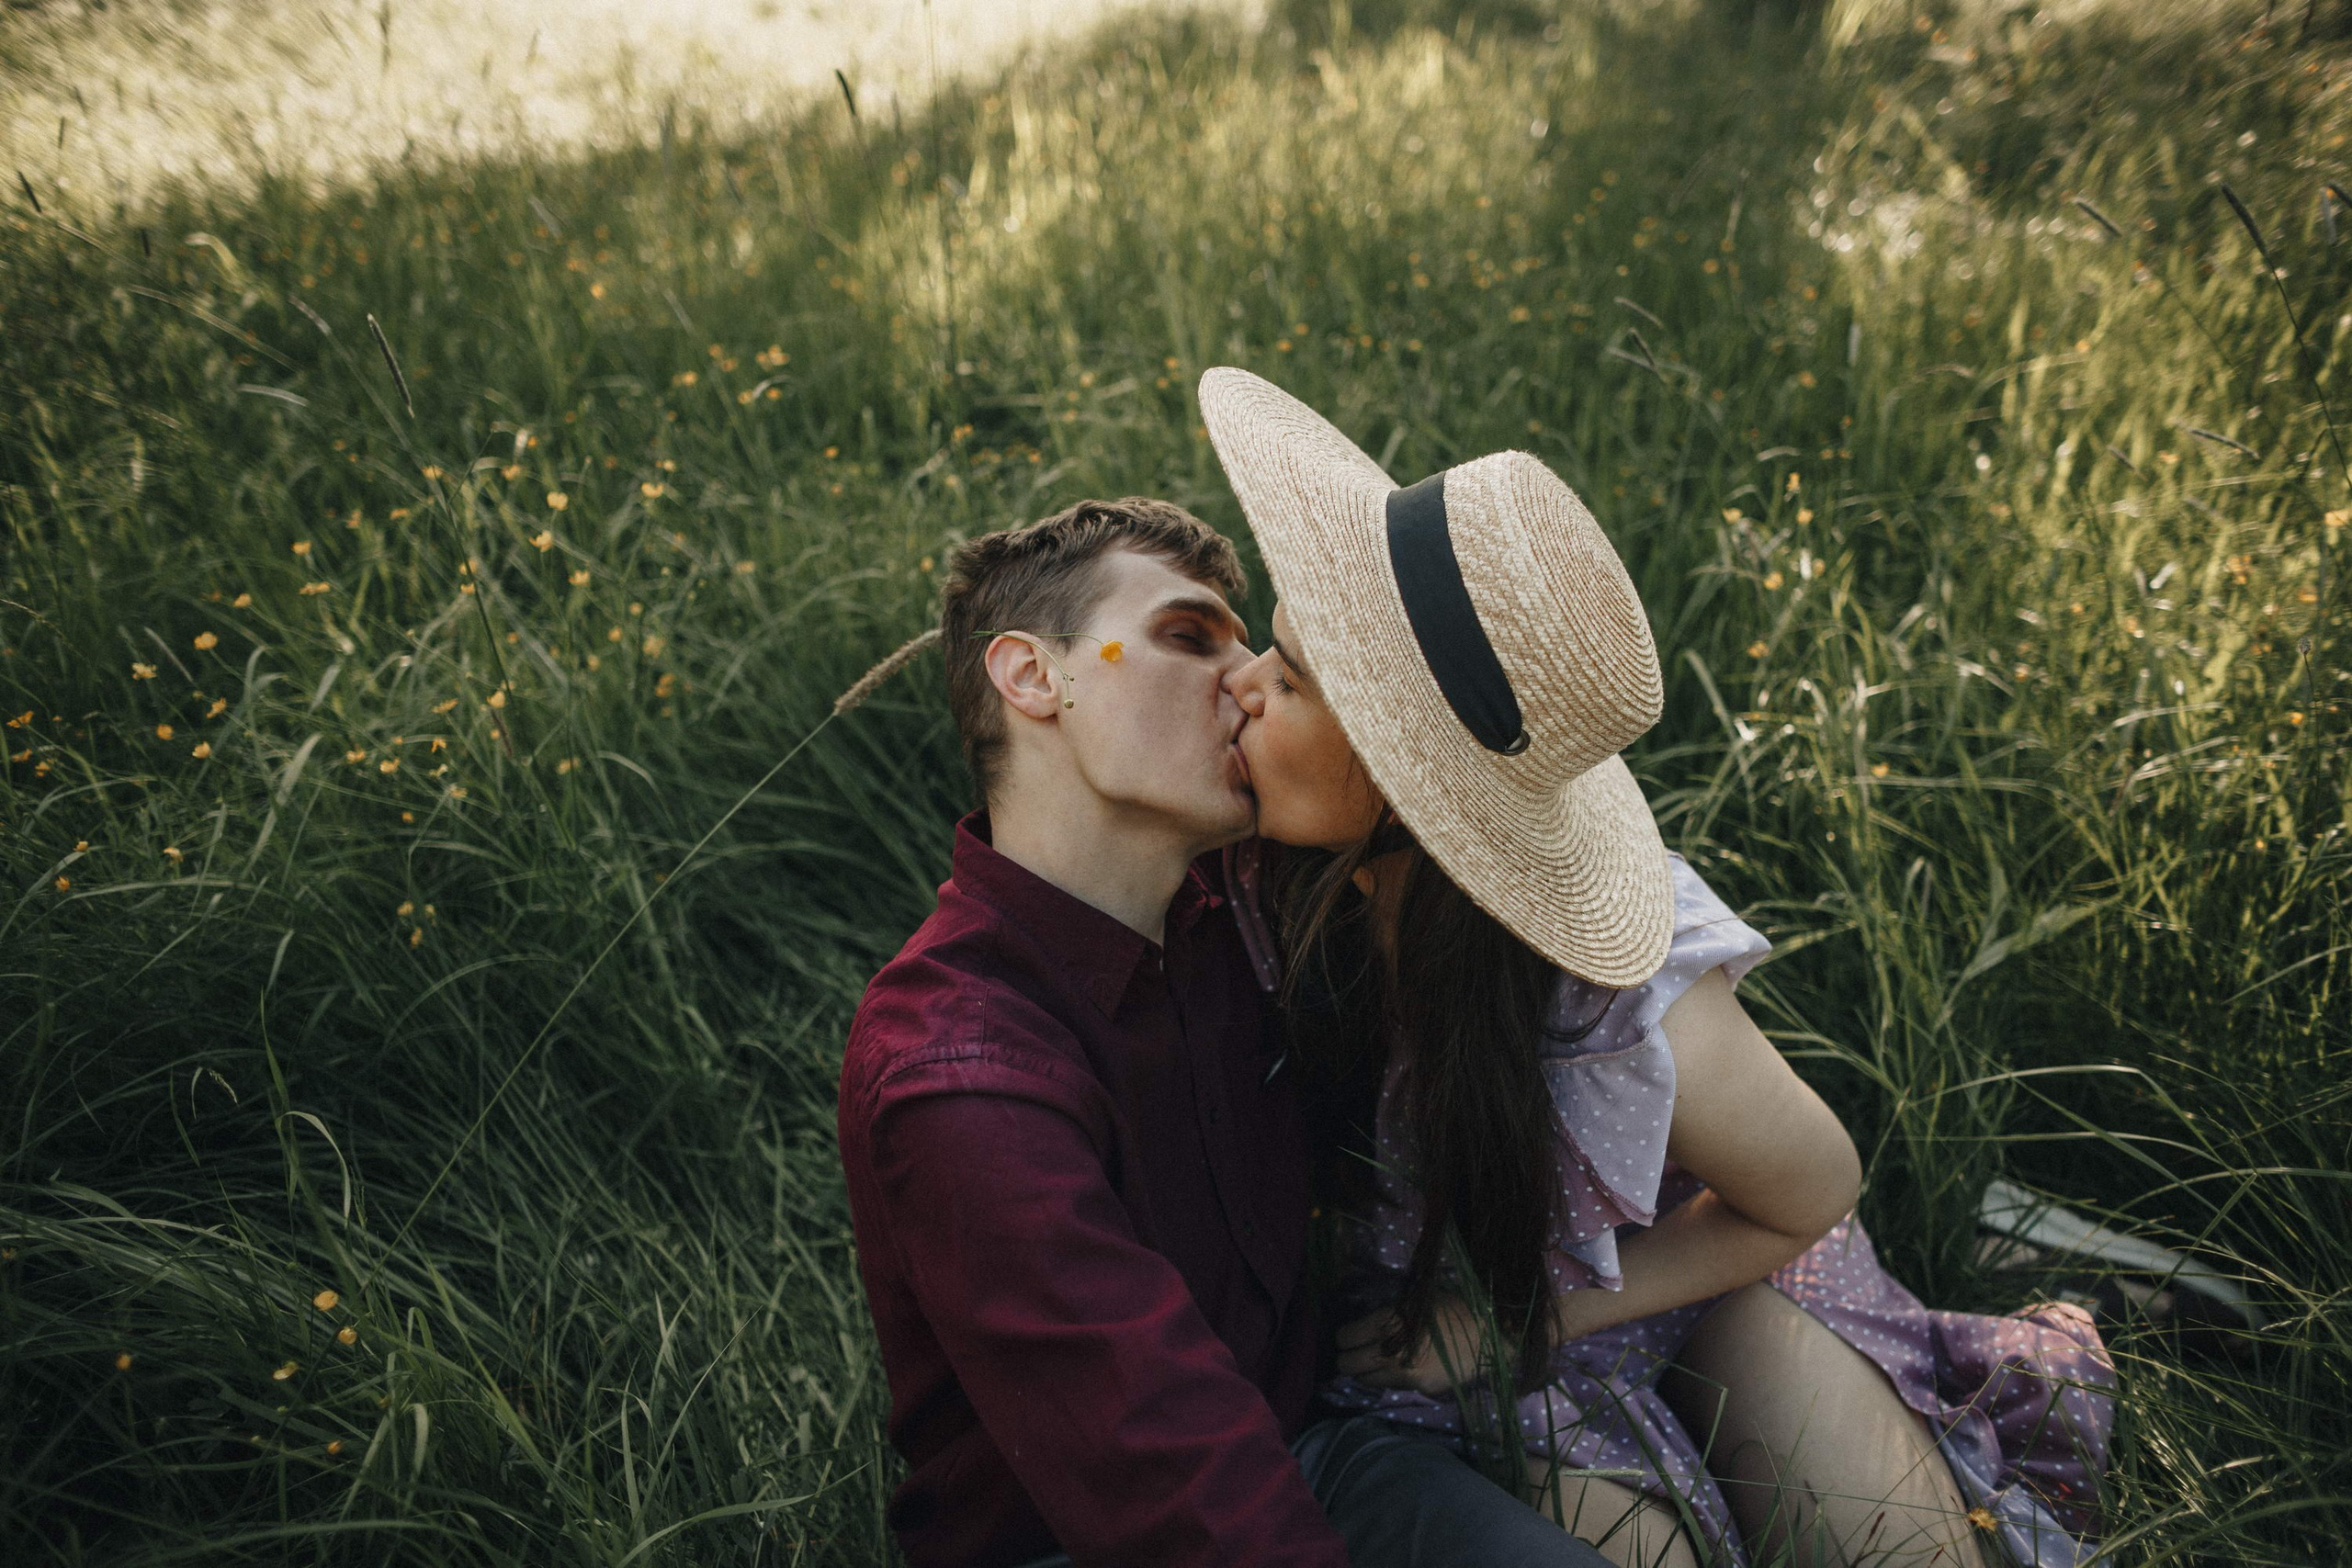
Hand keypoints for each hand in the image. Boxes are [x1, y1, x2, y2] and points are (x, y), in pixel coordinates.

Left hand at [1333, 1295, 1490, 1396]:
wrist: (1487, 1334)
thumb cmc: (1452, 1309)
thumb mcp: (1415, 1301)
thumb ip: (1388, 1315)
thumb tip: (1365, 1325)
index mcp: (1387, 1321)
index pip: (1345, 1337)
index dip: (1345, 1337)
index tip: (1349, 1337)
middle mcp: (1389, 1349)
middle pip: (1346, 1364)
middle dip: (1347, 1359)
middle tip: (1356, 1354)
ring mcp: (1402, 1372)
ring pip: (1365, 1380)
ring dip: (1366, 1372)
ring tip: (1376, 1364)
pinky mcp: (1417, 1387)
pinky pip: (1392, 1385)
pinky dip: (1390, 1379)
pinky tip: (1401, 1369)